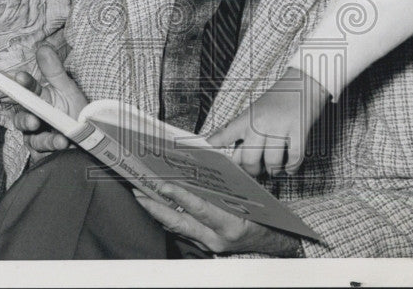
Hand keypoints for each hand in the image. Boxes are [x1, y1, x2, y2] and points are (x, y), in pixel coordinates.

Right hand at [11, 45, 88, 154]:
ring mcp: (37, 137)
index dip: (23, 84)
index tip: (21, 77)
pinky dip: (54, 149)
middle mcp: (34, 118)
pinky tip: (65, 145)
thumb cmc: (74, 111)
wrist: (90, 136)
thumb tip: (43, 48)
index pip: (27, 90)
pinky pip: (44, 153)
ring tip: (60, 139)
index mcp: (38, 99)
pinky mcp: (44, 153)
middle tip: (34, 120)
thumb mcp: (68, 90)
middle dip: (26, 119)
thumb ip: (55, 71)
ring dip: (45, 139)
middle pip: (21, 119)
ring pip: (32, 139)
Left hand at [132, 183, 301, 255]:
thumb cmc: (265, 214)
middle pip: (178, 222)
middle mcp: (217, 238)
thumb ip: (229, 185)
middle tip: (138, 191)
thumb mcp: (251, 197)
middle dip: (155, 206)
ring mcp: (210, 244)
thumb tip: (205, 167)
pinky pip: (183, 231)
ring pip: (176, 227)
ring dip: (157, 211)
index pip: (199, 209)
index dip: (180, 197)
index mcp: (231, 224)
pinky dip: (169, 218)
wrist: (274, 240)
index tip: (163, 184)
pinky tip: (158, 207)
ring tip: (142, 196)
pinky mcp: (206, 245)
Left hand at [208, 68, 330, 176]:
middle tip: (256, 171)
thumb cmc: (279, 98)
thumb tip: (232, 154)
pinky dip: (291, 167)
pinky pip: (294, 158)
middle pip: (249, 159)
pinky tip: (289, 167)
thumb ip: (243, 131)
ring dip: (274, 170)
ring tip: (275, 168)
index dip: (214, 149)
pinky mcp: (299, 129)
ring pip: (272, 162)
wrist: (304, 82)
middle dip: (253, 171)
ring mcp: (280, 126)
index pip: (225, 136)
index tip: (207, 159)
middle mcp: (261, 122)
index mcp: (248, 117)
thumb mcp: (255, 110)